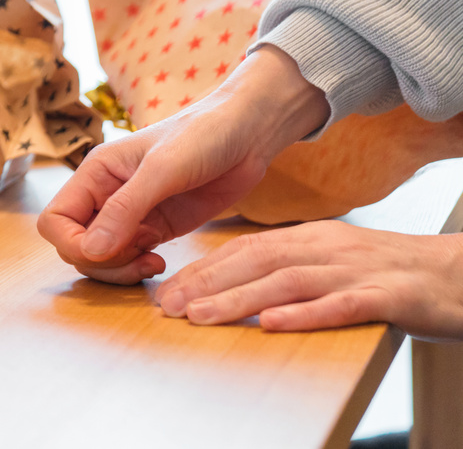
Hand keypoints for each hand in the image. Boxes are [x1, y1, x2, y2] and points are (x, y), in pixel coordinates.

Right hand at [37, 46, 330, 283]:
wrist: (248, 135)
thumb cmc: (202, 136)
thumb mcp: (162, 170)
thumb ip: (124, 210)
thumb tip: (90, 251)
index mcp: (95, 173)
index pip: (55, 220)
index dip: (72, 244)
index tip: (107, 251)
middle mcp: (105, 194)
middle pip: (74, 244)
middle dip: (100, 261)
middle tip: (139, 258)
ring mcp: (130, 214)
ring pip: (100, 257)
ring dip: (119, 269)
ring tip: (153, 262)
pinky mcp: (155, 228)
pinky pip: (129, 258)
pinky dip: (137, 268)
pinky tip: (161, 260)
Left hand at [154, 220, 462, 339]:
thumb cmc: (394, 274)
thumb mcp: (336, 261)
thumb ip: (294, 265)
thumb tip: (240, 282)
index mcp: (313, 238)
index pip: (247, 249)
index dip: (205, 268)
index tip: (168, 289)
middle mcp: (329, 248)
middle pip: (257, 261)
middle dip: (208, 283)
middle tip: (168, 305)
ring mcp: (359, 270)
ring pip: (288, 281)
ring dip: (239, 298)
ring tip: (201, 315)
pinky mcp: (390, 296)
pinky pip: (341, 305)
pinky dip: (304, 314)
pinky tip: (272, 324)